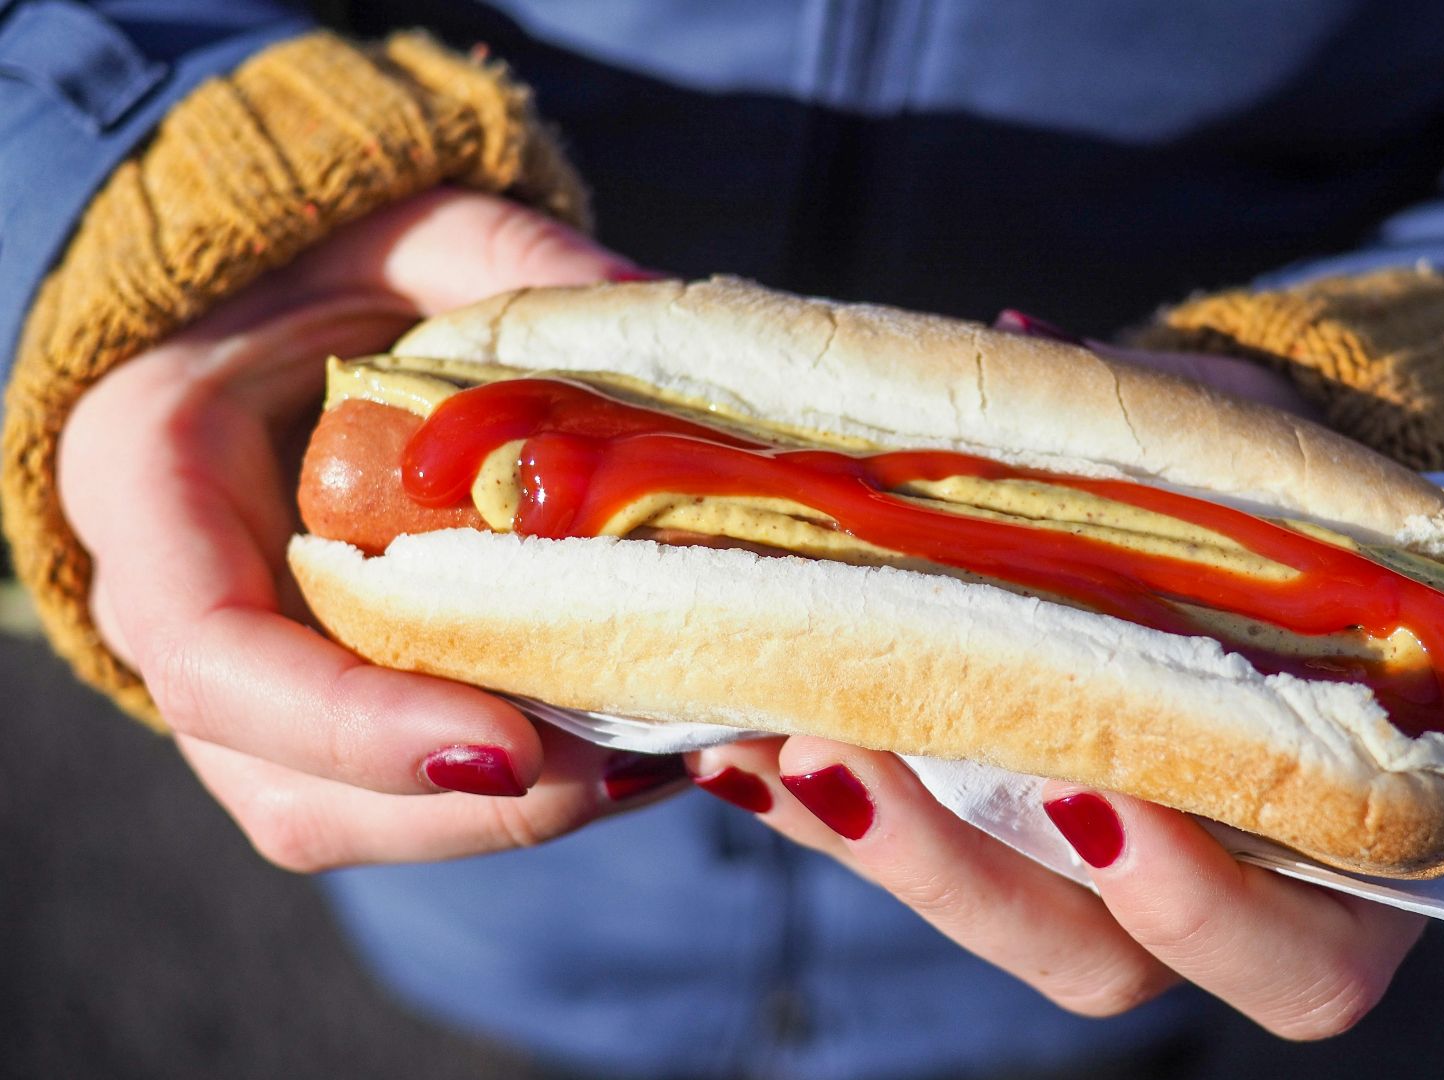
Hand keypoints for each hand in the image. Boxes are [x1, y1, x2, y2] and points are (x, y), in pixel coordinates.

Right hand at [59, 188, 686, 870]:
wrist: (275, 308)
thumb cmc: (324, 260)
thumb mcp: (406, 227)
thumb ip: (508, 261)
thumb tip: (651, 310)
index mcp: (148, 480)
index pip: (211, 651)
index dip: (352, 725)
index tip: (510, 747)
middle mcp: (172, 609)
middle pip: (283, 781)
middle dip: (459, 806)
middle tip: (633, 768)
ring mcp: (242, 679)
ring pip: (343, 816)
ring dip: (501, 821)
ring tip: (657, 766)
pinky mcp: (320, 704)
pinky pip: (396, 793)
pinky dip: (514, 795)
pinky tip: (636, 750)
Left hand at [686, 312, 1414, 1038]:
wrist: (1260, 522)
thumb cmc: (1304, 504)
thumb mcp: (1272, 456)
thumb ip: (1202, 440)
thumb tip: (1018, 343)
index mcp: (1343, 843)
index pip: (1301, 957)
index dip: (1199, 905)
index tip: (1090, 795)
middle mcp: (1218, 896)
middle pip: (1097, 963)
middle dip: (961, 874)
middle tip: (849, 756)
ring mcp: (1098, 881)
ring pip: (987, 916)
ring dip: (869, 840)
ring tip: (761, 734)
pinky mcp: (1001, 841)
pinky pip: (910, 854)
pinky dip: (823, 803)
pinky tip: (735, 731)